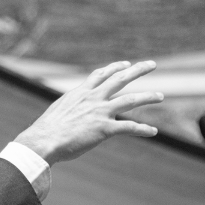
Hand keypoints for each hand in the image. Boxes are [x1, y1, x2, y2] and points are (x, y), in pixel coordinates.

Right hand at [14, 60, 162, 164]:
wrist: (44, 140)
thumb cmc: (46, 131)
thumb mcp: (57, 111)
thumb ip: (69, 108)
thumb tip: (68, 112)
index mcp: (80, 93)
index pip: (101, 74)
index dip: (115, 68)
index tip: (125, 64)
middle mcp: (92, 98)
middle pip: (119, 79)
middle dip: (137, 70)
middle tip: (151, 65)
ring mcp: (100, 112)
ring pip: (130, 100)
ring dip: (147, 97)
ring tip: (160, 96)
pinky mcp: (104, 129)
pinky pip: (129, 128)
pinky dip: (143, 130)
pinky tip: (153, 132)